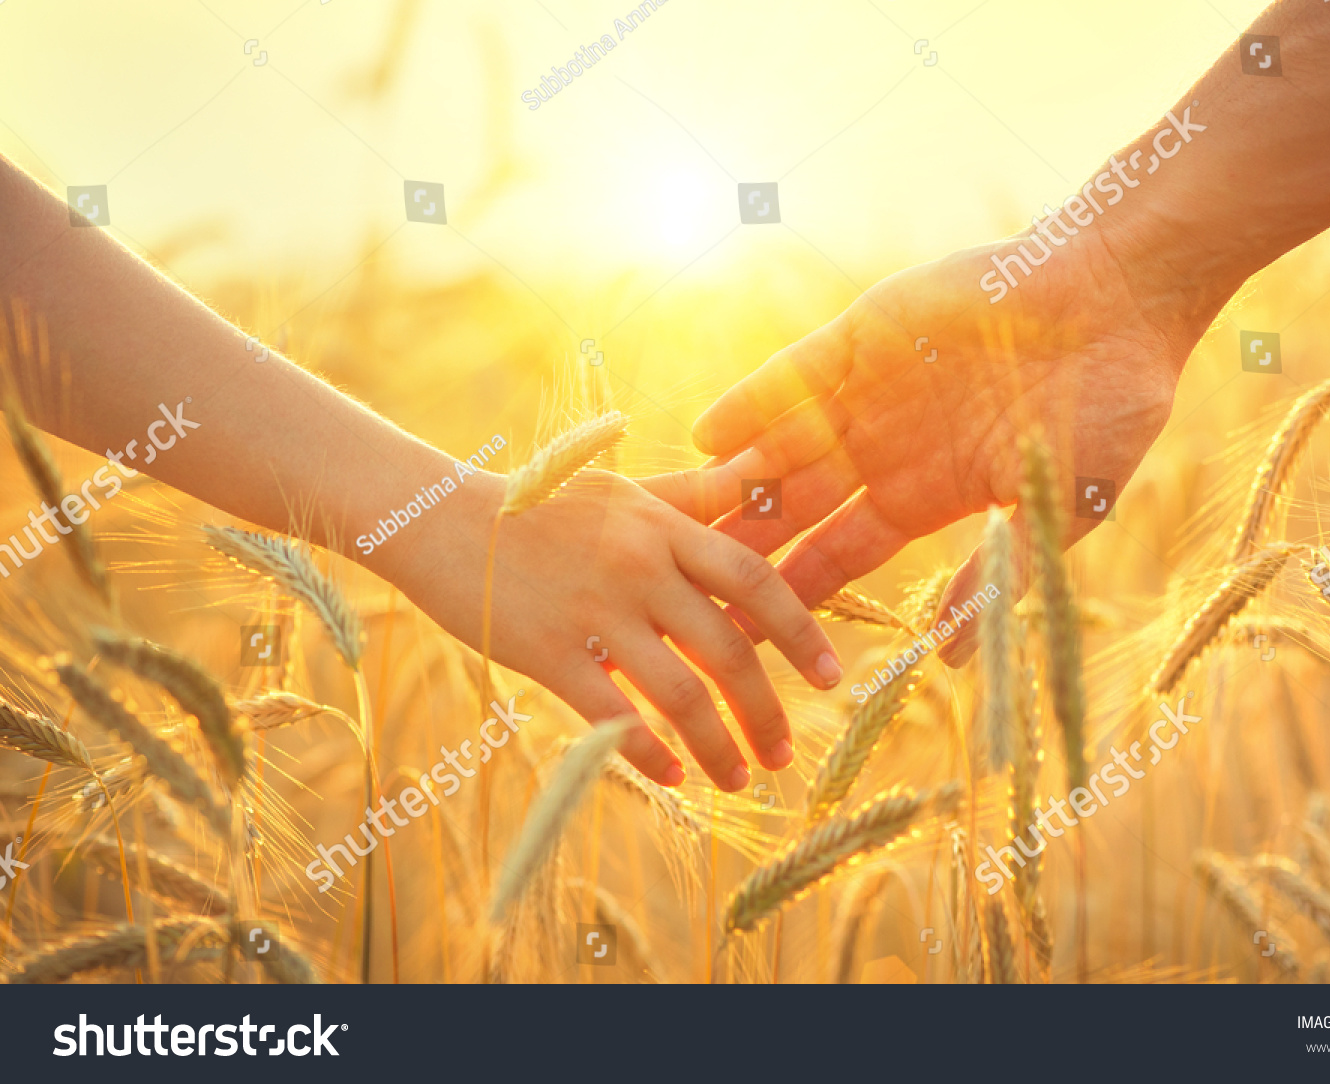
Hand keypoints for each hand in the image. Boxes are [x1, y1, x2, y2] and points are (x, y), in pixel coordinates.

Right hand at [376, 469, 842, 790]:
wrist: (441, 520)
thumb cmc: (542, 505)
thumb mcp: (625, 489)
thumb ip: (695, 494)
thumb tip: (761, 482)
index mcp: (664, 528)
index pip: (755, 579)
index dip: (801, 631)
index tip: (831, 677)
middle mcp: (639, 567)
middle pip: (728, 648)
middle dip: (765, 710)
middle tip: (784, 753)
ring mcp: (595, 611)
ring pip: (680, 692)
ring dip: (717, 745)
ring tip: (737, 777)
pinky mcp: (549, 652)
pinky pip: (613, 715)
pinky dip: (649, 754)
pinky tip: (671, 778)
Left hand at [676, 223, 1217, 664]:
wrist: (1123, 296)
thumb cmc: (1111, 406)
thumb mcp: (1056, 507)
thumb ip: (999, 575)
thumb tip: (950, 660)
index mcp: (923, 497)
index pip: (835, 560)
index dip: (786, 598)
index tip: (737, 639)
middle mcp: (883, 450)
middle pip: (788, 513)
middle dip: (733, 549)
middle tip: (673, 591)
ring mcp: (868, 393)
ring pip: (777, 448)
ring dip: (726, 483)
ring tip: (668, 522)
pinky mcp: (864, 335)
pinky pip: (794, 376)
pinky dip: (753, 404)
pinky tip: (708, 436)